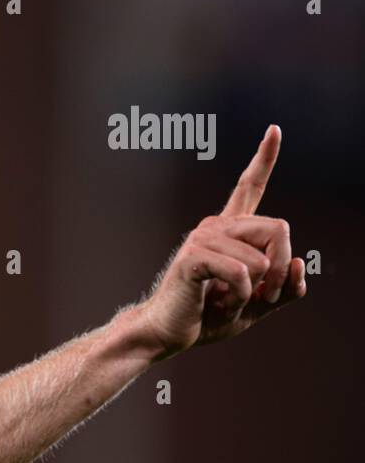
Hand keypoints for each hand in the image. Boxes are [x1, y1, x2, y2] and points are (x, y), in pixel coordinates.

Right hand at [135, 124, 306, 360]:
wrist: (168, 333)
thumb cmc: (208, 317)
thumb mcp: (257, 304)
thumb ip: (284, 288)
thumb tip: (296, 263)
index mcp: (230, 232)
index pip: (249, 187)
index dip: (264, 158)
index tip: (274, 129)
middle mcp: (216, 227)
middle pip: (279, 228)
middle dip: (281, 270)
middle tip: (262, 296)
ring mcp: (202, 239)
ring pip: (262, 258)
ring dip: (255, 292)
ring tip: (228, 303)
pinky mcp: (192, 258)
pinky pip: (240, 273)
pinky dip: (239, 297)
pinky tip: (218, 303)